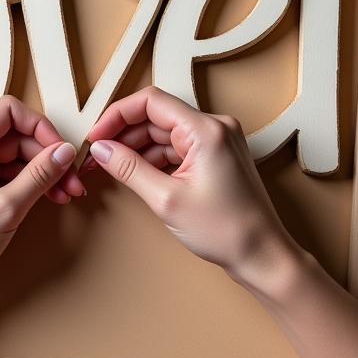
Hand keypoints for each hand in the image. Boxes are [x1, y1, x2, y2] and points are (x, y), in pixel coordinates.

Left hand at [0, 96, 83, 301]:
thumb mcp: (8, 206)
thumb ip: (41, 173)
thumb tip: (66, 151)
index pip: (9, 112)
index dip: (40, 128)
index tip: (61, 151)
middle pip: (15, 136)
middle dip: (47, 156)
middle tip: (72, 181)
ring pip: (13, 156)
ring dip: (41, 172)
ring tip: (64, 194)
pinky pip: (4, 172)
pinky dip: (27, 182)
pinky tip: (48, 197)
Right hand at [84, 87, 306, 294]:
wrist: (262, 255)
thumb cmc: (226, 231)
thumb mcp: (166, 199)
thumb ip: (129, 169)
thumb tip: (101, 150)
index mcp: (205, 129)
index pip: (151, 102)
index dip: (117, 115)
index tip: (96, 136)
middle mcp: (214, 127)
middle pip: (156, 116)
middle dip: (123, 134)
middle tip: (96, 156)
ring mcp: (218, 141)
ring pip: (165, 133)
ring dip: (136, 148)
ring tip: (110, 168)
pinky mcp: (217, 156)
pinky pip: (178, 147)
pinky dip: (155, 159)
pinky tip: (136, 174)